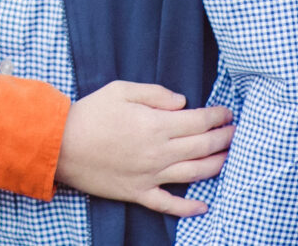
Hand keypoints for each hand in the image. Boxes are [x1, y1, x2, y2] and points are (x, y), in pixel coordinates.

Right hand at [54, 81, 232, 216]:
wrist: (61, 145)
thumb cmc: (90, 113)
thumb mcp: (121, 90)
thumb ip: (155, 94)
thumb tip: (183, 102)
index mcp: (155, 125)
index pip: (198, 121)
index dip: (217, 116)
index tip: (227, 113)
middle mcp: (158, 152)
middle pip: (202, 147)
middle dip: (224, 138)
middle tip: (236, 133)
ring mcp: (150, 176)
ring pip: (194, 173)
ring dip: (216, 166)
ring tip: (230, 158)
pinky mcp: (138, 193)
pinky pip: (168, 205)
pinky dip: (188, 208)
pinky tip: (204, 206)